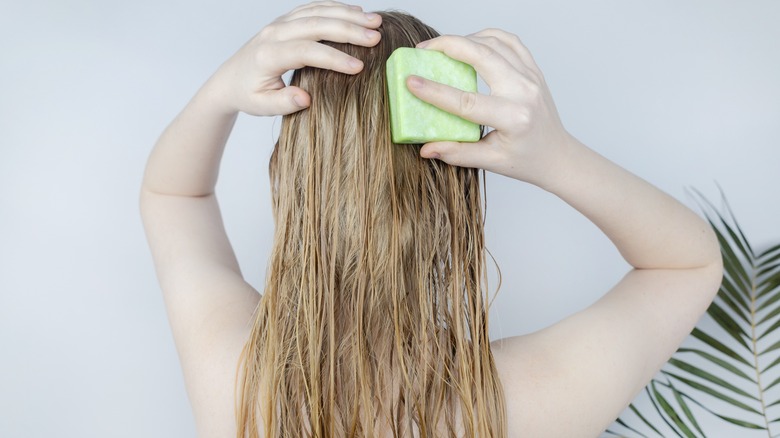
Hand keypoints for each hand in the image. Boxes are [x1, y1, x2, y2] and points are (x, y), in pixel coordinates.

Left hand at [208, 1, 381, 116]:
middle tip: (376, 37)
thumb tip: (306, 98)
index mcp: (268, 55)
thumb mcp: (262, 107)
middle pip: (315, 25)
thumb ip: (283, 103)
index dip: (333, 59)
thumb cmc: (248, 95)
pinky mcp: (286, 20)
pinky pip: (313, 8)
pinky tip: (357, 13)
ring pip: (317, 12)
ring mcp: (280, 23)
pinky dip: (336, 8)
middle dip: (348, 30)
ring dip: (348, 14)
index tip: (359, 68)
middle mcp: (273, 33)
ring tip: (375, 22)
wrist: (230, 79)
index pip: (305, 52)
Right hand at [406, 29, 573, 185]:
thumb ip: (457, 154)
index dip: (435, 92)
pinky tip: (469, 43)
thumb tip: (425, 149)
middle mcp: (525, 92)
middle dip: (448, 46)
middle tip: (423, 49)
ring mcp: (531, 77)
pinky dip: (486, 36)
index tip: (411, 81)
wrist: (557, 155)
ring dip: (465, 39)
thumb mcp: (491, 162)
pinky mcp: (533, 69)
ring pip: (495, 42)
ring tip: (442, 48)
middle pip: (482, 56)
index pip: (467, 102)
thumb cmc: (525, 161)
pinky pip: (509, 41)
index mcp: (514, 119)